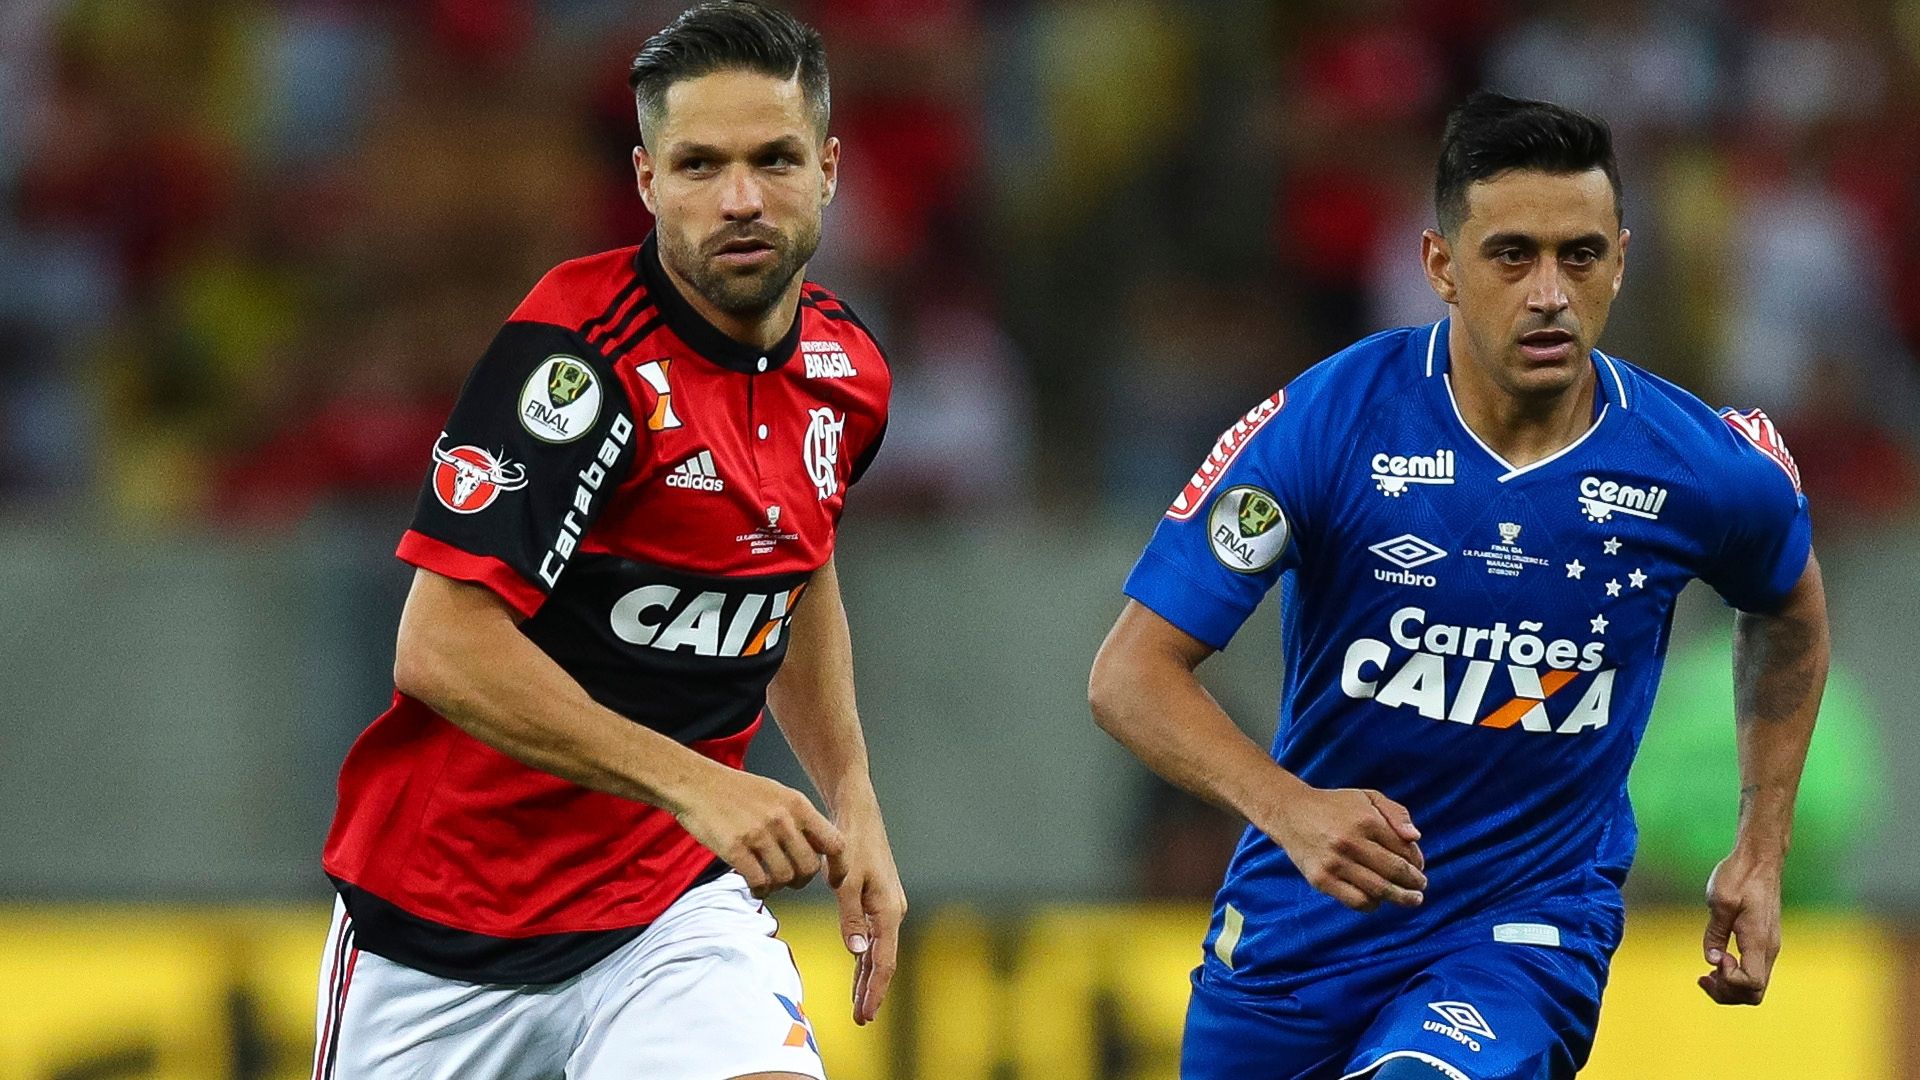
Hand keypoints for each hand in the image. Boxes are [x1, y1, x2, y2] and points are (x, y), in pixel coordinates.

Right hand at [671, 764, 844, 898]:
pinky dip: (760, 891)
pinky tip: (755, 887)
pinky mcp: (735, 848)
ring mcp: (758, 834)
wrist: (697, 784)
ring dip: (778, 887)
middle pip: (810, 867)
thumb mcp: (778, 794)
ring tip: (768, 882)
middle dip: (802, 880)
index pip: (835, 843)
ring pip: (785, 878)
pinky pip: (759, 882)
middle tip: (790, 880)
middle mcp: (782, 819)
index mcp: (798, 805)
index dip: (839, 866)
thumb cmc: (737, 791)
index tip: (833, 879)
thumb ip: (800, 819)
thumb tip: (821, 847)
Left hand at [828, 803, 907, 1024]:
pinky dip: (865, 958)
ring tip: (859, 1006)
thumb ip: (850, 917)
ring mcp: (886, 907)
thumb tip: (857, 952)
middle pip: (883, 961)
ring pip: (878, 951)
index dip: (875, 991)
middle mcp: (892, 911)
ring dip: (867, 978)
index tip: (866, 1015)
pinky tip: (858, 972)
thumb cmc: (850, 844)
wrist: (857, 814)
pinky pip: (873, 938)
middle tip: (861, 1020)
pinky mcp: (876, 900)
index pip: (884, 961)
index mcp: (888, 910)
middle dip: (872, 991)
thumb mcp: (845, 880)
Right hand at [1261, 786, 1426, 911]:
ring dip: (1401, 898)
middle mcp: (1350, 842)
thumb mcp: (1367, 797)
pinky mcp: (1321, 880)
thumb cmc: (1335, 806)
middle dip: (1415, 883)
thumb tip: (1415, 838)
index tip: (1419, 866)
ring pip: (1379, 890)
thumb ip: (1396, 813)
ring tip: (1411, 899)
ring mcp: (1335, 863)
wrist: (1290, 812)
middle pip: (1395, 871)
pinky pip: (1356, 901)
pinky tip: (1378, 899)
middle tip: (1421, 888)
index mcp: (1366, 820)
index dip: (1417, 861)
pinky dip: (1373, 904)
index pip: (1404, 849)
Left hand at [1699, 848, 1783, 1004]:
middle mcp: (1768, 949)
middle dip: (1727, 993)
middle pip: (1755, 993)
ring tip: (1706, 976)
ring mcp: (1768, 947)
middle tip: (1703, 977)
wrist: (1759, 860)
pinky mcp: (1763, 941)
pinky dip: (1736, 976)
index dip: (1730, 981)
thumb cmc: (1739, 876)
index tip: (1717, 959)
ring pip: (1755, 985)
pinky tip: (1718, 962)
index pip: (1752, 984)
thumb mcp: (1720, 903)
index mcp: (1759, 941)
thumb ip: (1715, 934)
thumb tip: (1712, 960)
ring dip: (1730, 986)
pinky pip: (1753, 971)